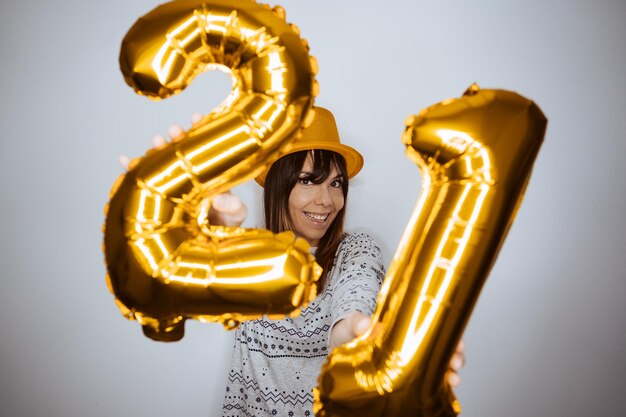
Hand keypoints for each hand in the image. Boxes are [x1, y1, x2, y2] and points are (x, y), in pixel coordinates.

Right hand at [118, 113, 246, 227]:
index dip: (201, 130)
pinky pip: (145, 182)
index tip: (197, 118)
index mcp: (212, 173)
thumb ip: (232, 206)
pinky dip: (132, 171)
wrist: (212, 242)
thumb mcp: (236, 214)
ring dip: (157, 150)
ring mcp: (175, 183)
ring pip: (164, 161)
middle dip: (177, 137)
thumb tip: (219, 199)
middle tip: (174, 130)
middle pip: (182, 150)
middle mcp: (192, 174)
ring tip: (155, 142)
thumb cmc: (228, 223)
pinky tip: (124, 160)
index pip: (206, 148)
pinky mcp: (161, 196)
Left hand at [329, 312, 464, 386]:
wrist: (339, 347)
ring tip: (453, 379)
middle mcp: (411, 340)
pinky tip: (444, 389)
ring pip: (437, 363)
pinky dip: (438, 384)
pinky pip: (426, 379)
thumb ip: (356, 323)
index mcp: (403, 324)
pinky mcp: (403, 375)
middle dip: (454, 354)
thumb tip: (365, 324)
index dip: (448, 333)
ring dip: (449, 371)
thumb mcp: (350, 325)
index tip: (457, 341)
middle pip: (441, 345)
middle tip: (456, 362)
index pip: (432, 325)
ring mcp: (409, 358)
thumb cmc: (348, 333)